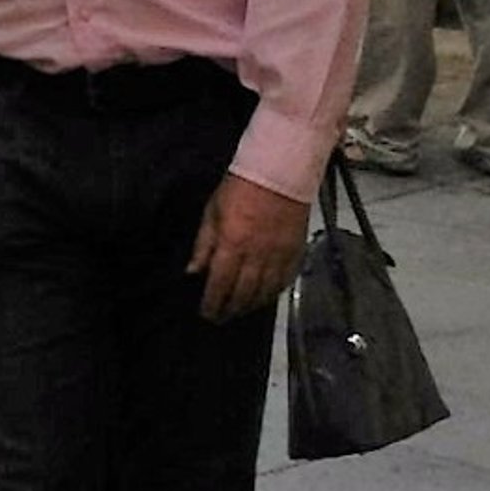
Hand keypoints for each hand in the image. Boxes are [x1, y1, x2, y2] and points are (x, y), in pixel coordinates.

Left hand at [186, 173, 309, 323]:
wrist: (279, 173)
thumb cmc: (240, 187)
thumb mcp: (213, 210)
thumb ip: (203, 243)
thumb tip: (194, 270)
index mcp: (233, 244)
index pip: (220, 284)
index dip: (212, 303)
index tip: (207, 313)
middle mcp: (257, 256)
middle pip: (243, 294)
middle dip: (230, 309)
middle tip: (222, 317)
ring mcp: (279, 257)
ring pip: (265, 293)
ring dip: (251, 305)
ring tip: (241, 310)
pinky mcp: (296, 254)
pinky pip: (285, 282)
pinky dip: (274, 293)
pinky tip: (265, 297)